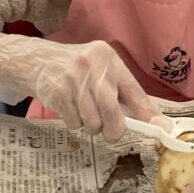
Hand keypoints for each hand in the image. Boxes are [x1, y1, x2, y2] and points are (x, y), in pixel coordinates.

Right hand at [0, 36, 160, 139]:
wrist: (32, 59)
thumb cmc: (73, 69)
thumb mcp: (99, 71)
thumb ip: (122, 92)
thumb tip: (151, 120)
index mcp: (109, 59)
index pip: (134, 91)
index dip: (148, 114)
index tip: (161, 130)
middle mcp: (93, 65)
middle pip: (112, 112)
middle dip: (114, 130)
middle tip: (110, 133)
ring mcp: (73, 77)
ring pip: (93, 121)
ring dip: (90, 126)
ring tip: (82, 111)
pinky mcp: (56, 91)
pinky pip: (74, 122)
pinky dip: (74, 123)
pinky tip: (68, 108)